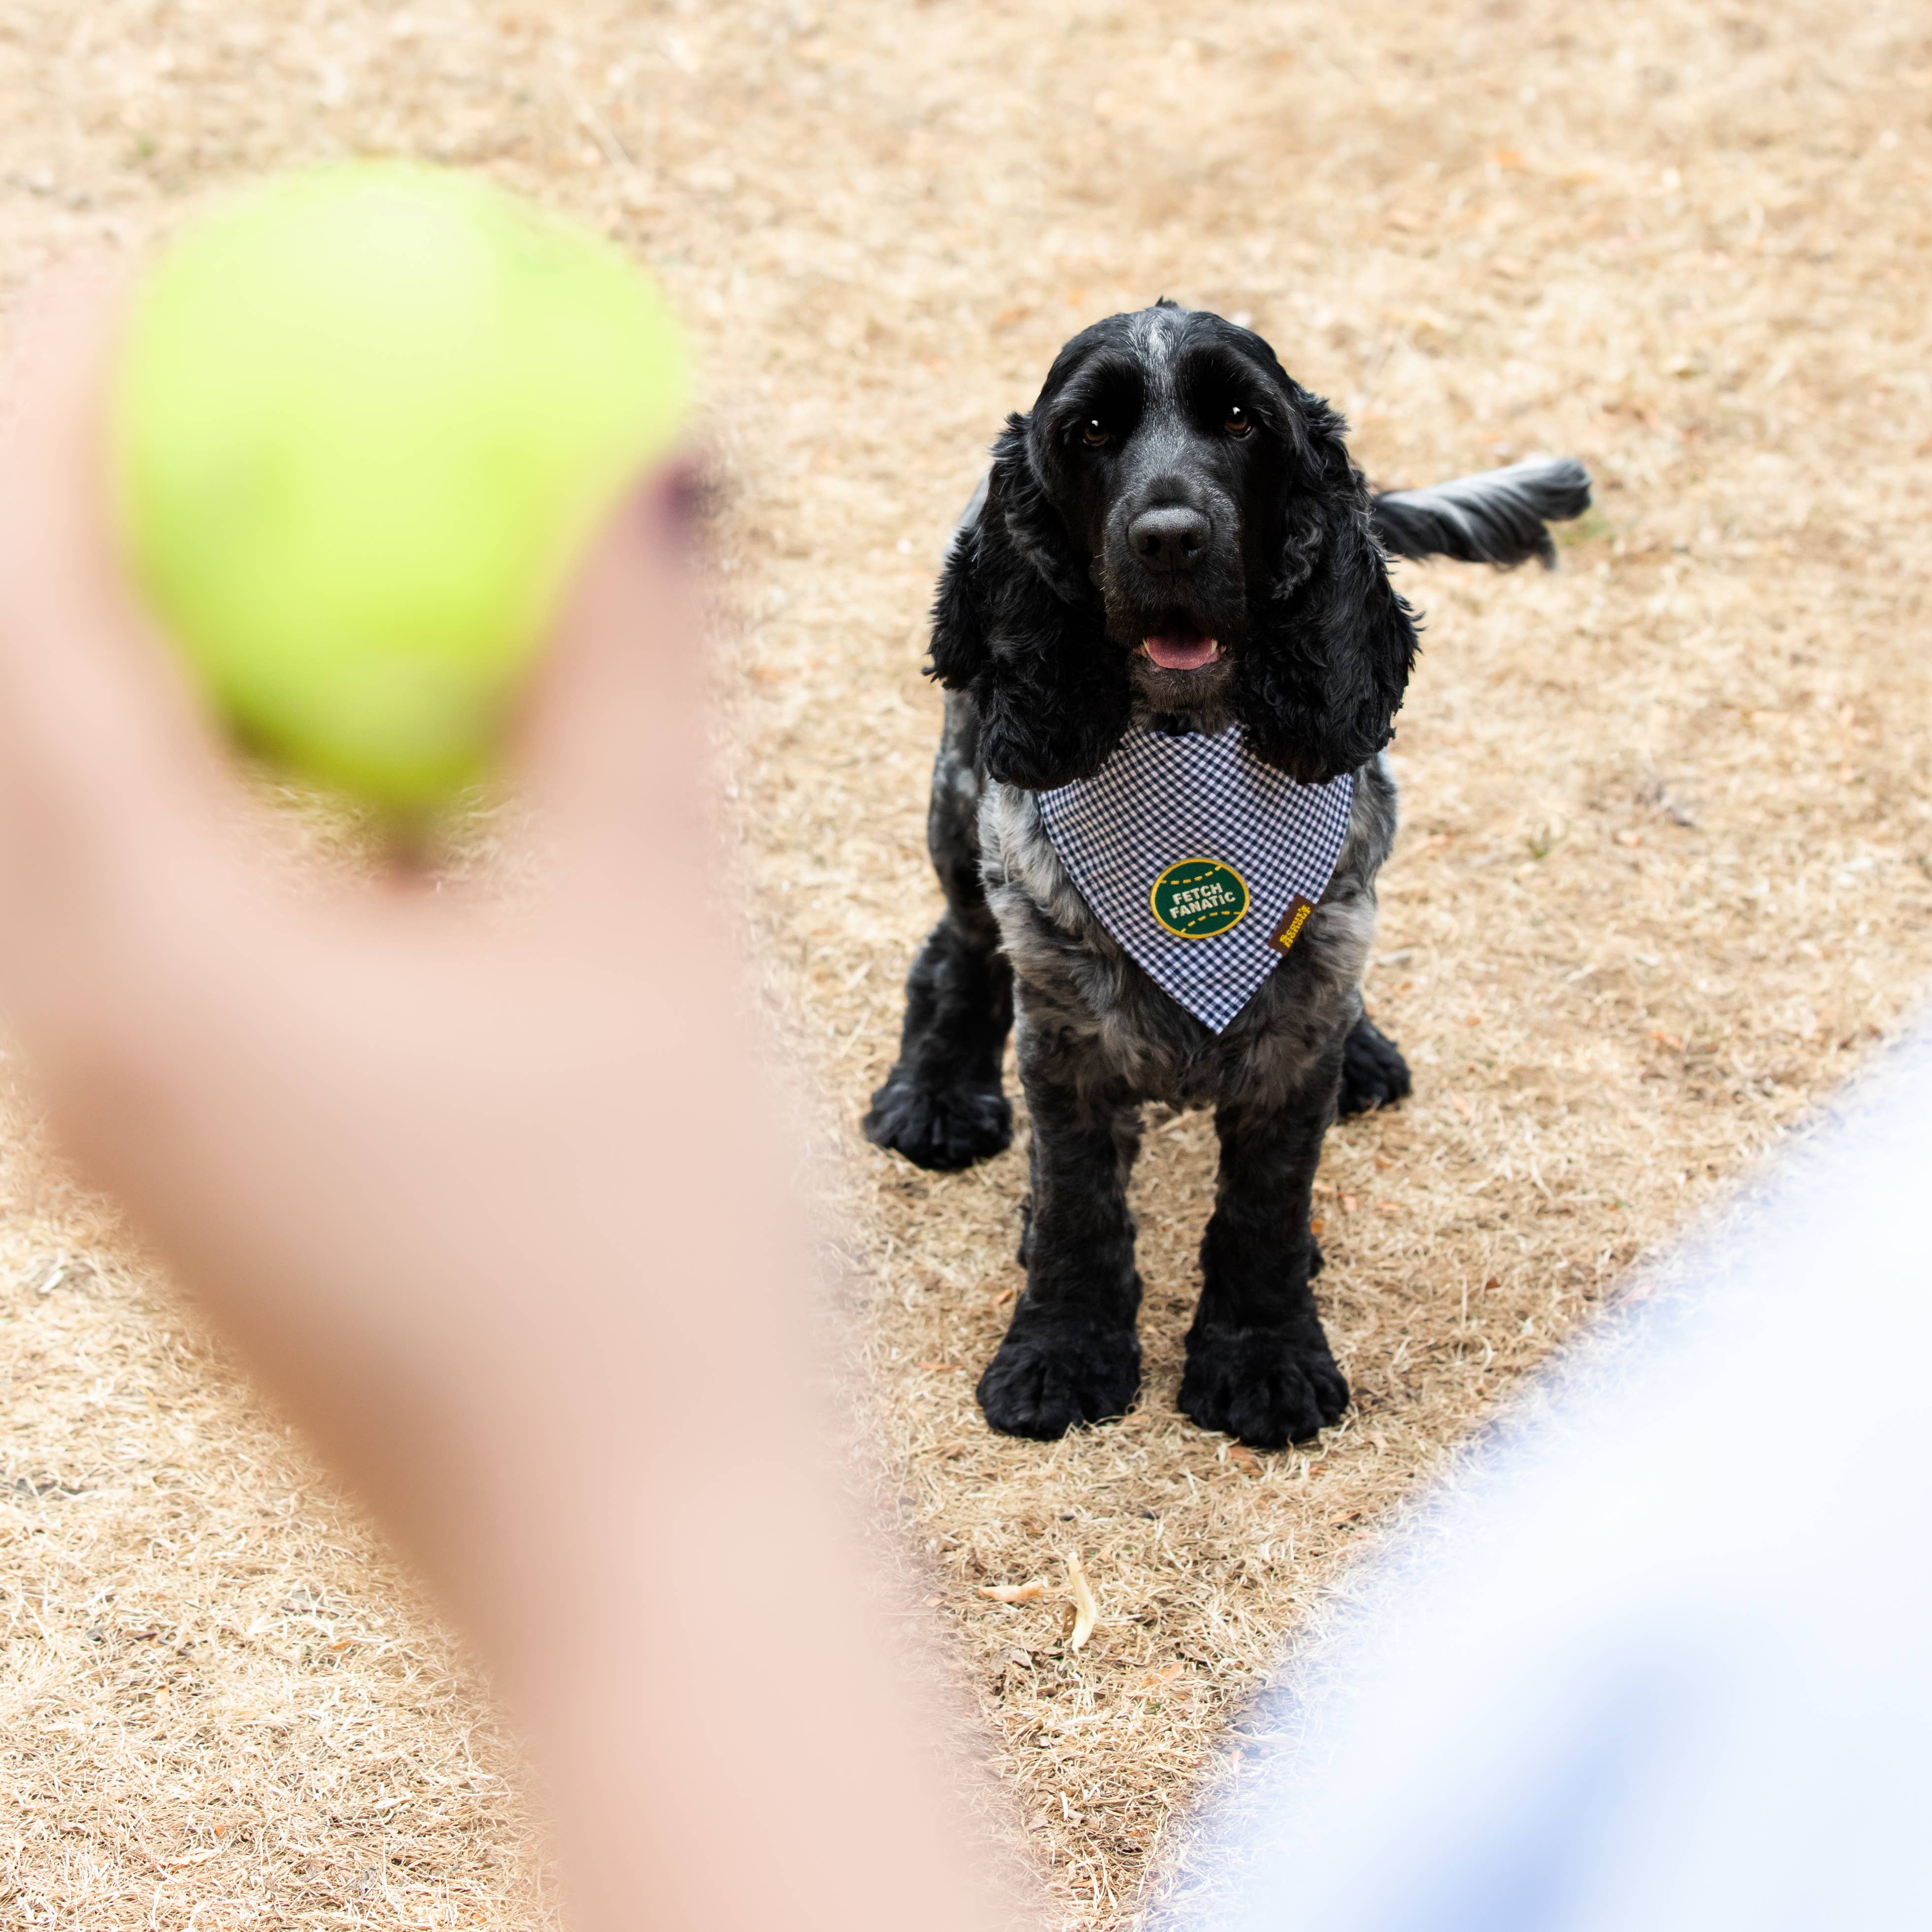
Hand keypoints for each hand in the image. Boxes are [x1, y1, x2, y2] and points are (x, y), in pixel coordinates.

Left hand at [0, 268, 1011, 1931]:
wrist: (643, 1568)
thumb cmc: (647, 1280)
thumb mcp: (652, 930)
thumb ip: (633, 671)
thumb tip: (663, 450)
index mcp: (140, 970)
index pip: (18, 608)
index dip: (59, 400)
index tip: (166, 271)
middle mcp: (83, 1048)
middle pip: (21, 710)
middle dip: (103, 519)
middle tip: (234, 390)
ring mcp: (135, 1130)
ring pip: (91, 832)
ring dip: (183, 679)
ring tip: (321, 577)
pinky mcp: (214, 1180)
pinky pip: (178, 934)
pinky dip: (252, 816)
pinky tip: (391, 801)